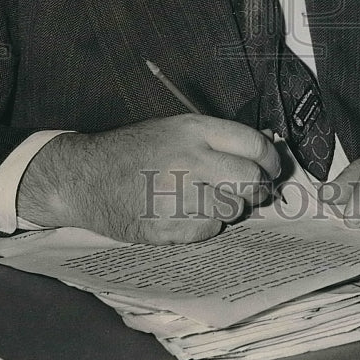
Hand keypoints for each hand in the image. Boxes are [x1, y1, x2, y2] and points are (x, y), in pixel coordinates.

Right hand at [16, 115, 280, 244]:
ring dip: (230, 208)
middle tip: (254, 191)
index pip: (253, 145)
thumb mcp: (174, 128)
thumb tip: (264, 154)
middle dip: (257, 187)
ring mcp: (175, 196)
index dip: (272, 159)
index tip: (274, 168)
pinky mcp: (164, 226)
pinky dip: (206, 225)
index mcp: (192, 130)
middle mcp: (187, 160)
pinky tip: (189, 213)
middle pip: (249, 180)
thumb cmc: (134, 150)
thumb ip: (216, 139)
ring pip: (231, 209)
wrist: (84, 176)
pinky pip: (207, 231)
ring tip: (212, 199)